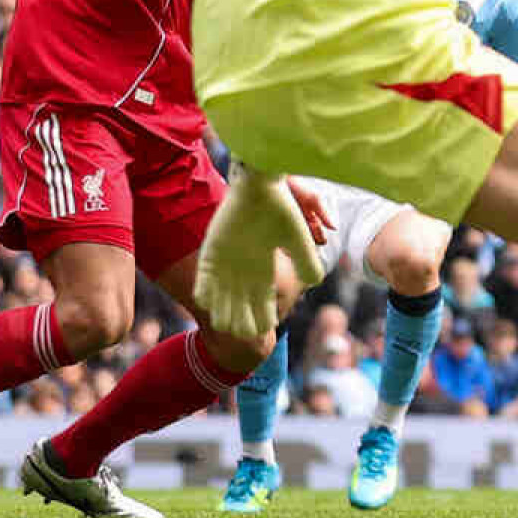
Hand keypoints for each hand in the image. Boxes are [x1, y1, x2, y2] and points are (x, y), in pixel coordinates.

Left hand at [196, 161, 325, 340]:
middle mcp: (243, 272)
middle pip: (239, 310)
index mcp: (264, 271)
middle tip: (244, 331)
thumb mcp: (298, 238)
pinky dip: (205, 295)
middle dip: (241, 324)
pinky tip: (209, 300)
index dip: (263, 319)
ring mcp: (225, 265)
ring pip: (219, 302)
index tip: (266, 327)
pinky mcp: (210, 254)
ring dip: (222, 315)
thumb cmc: (280, 209)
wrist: (257, 187)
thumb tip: (314, 282)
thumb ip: (306, 260)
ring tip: (226, 322)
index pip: (261, 305)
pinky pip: (202, 283)